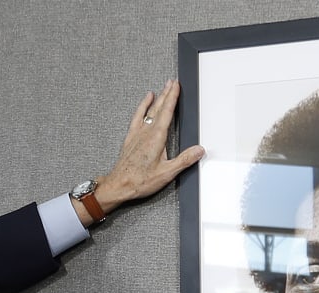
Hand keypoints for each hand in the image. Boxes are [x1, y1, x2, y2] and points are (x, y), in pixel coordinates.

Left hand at [88, 79, 205, 220]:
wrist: (119, 184)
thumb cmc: (140, 180)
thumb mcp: (167, 173)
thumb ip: (184, 160)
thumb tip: (199, 150)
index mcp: (156, 137)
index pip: (167, 112)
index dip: (173, 97)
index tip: (177, 86)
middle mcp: (146, 132)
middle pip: (158, 107)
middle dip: (166, 93)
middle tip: (172, 81)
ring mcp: (137, 133)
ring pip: (149, 110)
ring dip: (157, 98)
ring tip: (163, 88)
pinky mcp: (131, 137)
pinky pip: (138, 116)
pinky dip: (142, 106)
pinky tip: (146, 101)